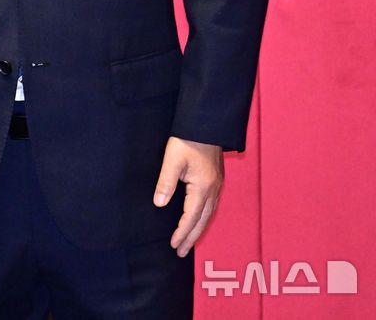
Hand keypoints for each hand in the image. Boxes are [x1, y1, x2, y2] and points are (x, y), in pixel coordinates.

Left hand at [153, 136, 223, 257]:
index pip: (191, 217)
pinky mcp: (216, 180)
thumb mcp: (173, 159)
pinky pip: (211, 206)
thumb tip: (159, 203)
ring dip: (198, 229)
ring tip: (189, 241)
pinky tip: (198, 219)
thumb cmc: (188, 139)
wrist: (206, 123)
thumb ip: (166, 182)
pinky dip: (203, 217)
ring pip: (209, 214)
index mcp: (203, 187)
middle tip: (181, 253)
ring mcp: (217, 185)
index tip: (174, 245)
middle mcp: (213, 190)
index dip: (182, 232)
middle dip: (192, 238)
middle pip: (203, 220)